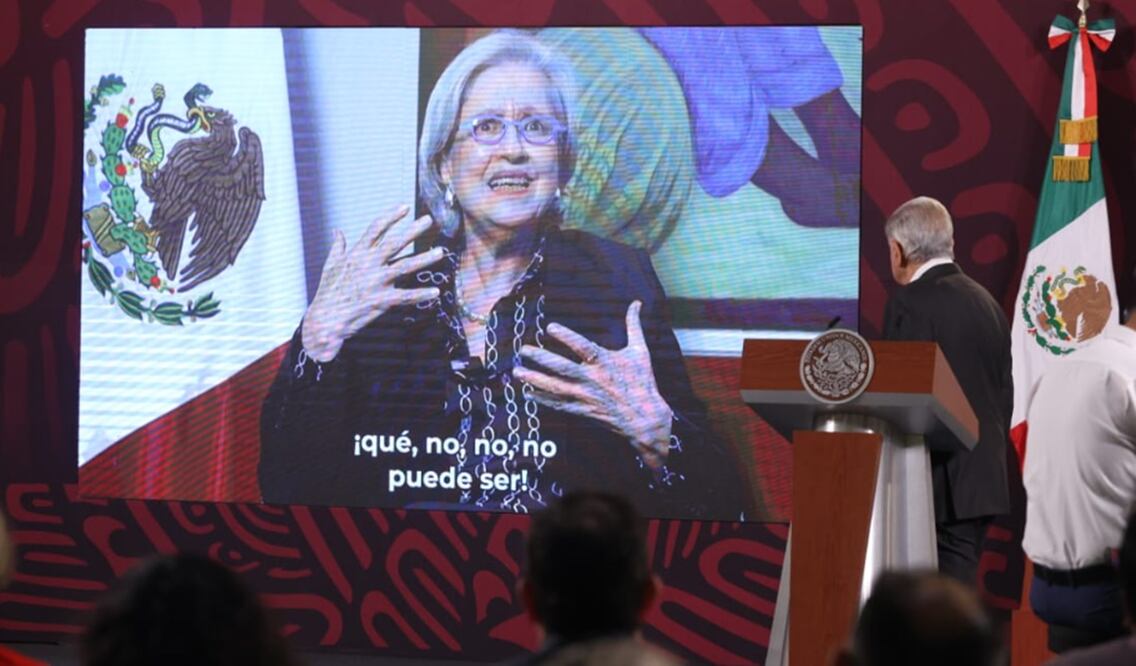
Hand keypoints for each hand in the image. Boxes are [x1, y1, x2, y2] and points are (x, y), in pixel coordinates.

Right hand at [301, 205, 442, 361]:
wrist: (324, 320)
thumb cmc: (328, 292)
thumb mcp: (330, 265)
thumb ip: (338, 246)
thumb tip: (338, 230)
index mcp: (356, 254)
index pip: (375, 229)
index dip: (391, 216)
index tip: (405, 206)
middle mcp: (368, 265)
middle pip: (394, 243)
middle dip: (412, 231)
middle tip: (428, 220)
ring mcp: (375, 282)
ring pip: (405, 267)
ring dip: (424, 259)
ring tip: (440, 252)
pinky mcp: (381, 300)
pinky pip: (405, 297)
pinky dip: (421, 295)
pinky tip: (436, 292)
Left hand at [514, 301, 672, 468]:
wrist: (644, 417)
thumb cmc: (641, 381)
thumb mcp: (640, 351)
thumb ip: (634, 325)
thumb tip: (637, 302)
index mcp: (605, 363)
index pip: (583, 348)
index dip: (567, 337)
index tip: (550, 327)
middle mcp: (593, 380)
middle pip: (563, 369)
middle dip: (542, 359)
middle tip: (523, 350)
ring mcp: (586, 397)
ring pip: (555, 388)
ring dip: (535, 380)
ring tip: (516, 372)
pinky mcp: (582, 410)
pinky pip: (558, 405)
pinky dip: (542, 399)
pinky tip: (527, 393)